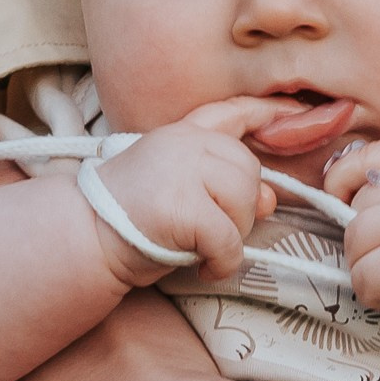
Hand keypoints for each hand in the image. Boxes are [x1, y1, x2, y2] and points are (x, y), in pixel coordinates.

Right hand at [92, 99, 283, 286]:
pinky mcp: (182, 207)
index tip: (296, 111)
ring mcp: (182, 170)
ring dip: (232, 236)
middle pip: (249, 170)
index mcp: (180, 134)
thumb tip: (270, 200)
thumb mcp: (179, 192)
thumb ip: (223, 185)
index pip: (232, 112)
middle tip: (211, 232)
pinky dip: (223, 263)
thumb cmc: (130, 220)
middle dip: (240, 209)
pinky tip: (205, 268)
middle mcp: (183, 143)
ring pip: (244, 202)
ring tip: (202, 248)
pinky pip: (229, 240)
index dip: (268, 112)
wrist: (84, 238)